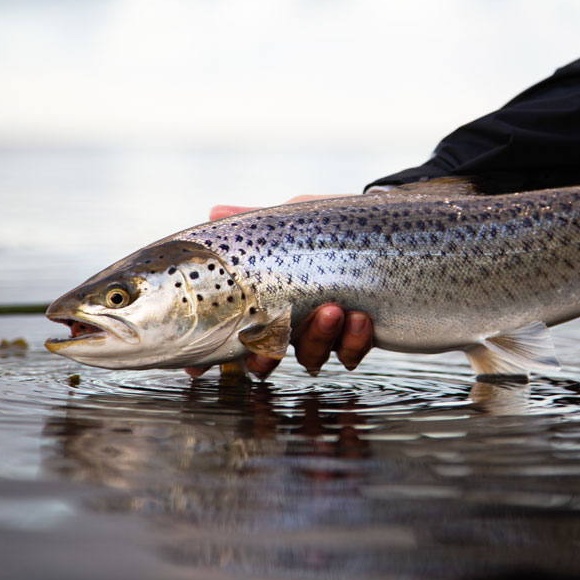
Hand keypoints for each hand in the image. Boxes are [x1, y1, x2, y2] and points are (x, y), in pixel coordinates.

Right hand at [185, 195, 375, 379]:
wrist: (380, 226)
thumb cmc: (327, 226)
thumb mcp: (291, 220)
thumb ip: (253, 221)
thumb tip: (214, 211)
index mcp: (266, 300)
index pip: (231, 335)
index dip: (210, 358)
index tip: (198, 367)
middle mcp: (291, 323)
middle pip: (266, 359)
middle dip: (266, 355)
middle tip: (280, 334)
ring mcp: (324, 333)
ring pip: (310, 357)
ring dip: (318, 338)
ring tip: (334, 310)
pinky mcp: (358, 336)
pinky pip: (349, 353)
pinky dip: (353, 341)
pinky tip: (360, 318)